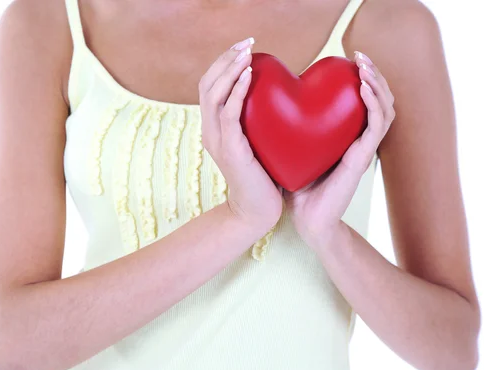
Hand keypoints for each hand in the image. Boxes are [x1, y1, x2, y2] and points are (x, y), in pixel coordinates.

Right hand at [199, 38, 282, 227]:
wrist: (257, 212)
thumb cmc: (264, 178)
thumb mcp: (258, 144)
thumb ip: (257, 121)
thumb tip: (276, 96)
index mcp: (215, 128)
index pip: (210, 86)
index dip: (223, 64)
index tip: (244, 48)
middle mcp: (210, 131)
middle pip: (207, 84)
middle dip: (225, 59)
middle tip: (247, 44)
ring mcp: (217, 141)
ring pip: (213, 95)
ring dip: (230, 69)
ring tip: (247, 53)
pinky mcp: (230, 150)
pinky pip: (229, 114)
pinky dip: (237, 91)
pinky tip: (249, 75)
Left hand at [284, 51, 395, 246]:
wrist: (306, 220)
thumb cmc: (297, 186)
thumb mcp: (294, 148)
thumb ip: (293, 126)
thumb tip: (273, 99)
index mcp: (347, 136)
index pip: (365, 101)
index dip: (363, 78)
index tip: (348, 58)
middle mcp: (359, 140)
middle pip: (380, 100)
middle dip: (374, 74)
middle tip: (359, 56)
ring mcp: (364, 149)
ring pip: (385, 109)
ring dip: (378, 84)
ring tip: (364, 66)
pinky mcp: (363, 158)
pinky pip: (377, 125)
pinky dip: (374, 103)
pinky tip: (363, 87)